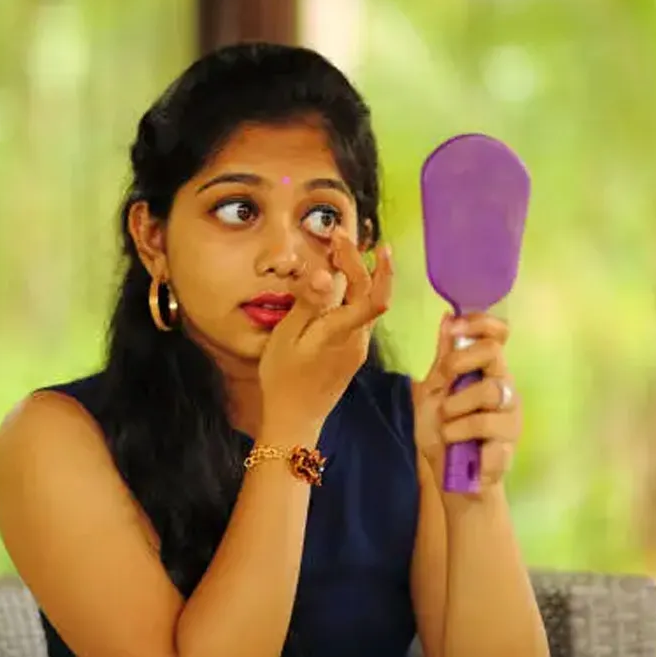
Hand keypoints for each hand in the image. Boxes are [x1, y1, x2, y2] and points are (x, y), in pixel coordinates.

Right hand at [258, 230, 393, 443]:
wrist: (295, 419)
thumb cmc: (283, 379)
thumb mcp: (287, 338)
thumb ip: (307, 304)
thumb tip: (324, 275)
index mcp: (341, 334)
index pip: (369, 293)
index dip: (367, 263)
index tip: (347, 238)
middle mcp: (357, 340)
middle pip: (372, 293)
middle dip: (361, 260)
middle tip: (339, 237)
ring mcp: (357, 347)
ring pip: (367, 303)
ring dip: (360, 275)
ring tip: (340, 252)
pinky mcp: (352, 353)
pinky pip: (359, 315)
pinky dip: (354, 293)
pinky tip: (339, 283)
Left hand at [412, 313, 520, 490]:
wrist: (451, 481)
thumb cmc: (443, 434)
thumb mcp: (433, 392)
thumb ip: (444, 359)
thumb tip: (447, 317)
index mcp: (488, 373)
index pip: (498, 335)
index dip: (480, 324)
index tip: (454, 329)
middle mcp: (505, 389)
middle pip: (494, 355)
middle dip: (460, 364)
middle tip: (443, 390)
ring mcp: (510, 419)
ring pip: (490, 393)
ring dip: (456, 410)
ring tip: (446, 428)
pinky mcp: (508, 448)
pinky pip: (487, 435)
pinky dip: (463, 442)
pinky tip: (459, 451)